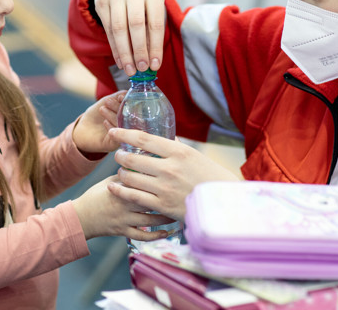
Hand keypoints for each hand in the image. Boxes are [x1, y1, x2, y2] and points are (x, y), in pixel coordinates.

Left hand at [72, 91, 125, 153]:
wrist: (82, 129)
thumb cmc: (96, 115)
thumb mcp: (107, 102)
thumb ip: (118, 96)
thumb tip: (128, 92)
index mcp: (129, 116)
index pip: (134, 110)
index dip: (128, 103)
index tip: (120, 97)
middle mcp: (127, 127)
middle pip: (129, 118)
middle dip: (119, 108)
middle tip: (108, 101)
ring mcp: (122, 136)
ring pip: (122, 127)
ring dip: (112, 116)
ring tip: (102, 109)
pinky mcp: (114, 144)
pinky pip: (117, 138)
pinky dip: (111, 128)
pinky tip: (104, 122)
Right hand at [73, 175, 175, 240]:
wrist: (81, 217)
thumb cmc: (97, 196)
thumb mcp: (111, 180)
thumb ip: (128, 175)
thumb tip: (146, 162)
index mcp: (122, 187)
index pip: (144, 181)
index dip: (161, 179)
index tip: (176, 176)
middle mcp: (124, 203)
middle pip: (151, 200)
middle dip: (168, 199)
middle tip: (183, 196)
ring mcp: (124, 219)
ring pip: (151, 219)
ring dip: (166, 217)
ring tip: (179, 213)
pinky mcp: (123, 232)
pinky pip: (142, 235)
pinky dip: (156, 235)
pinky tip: (167, 232)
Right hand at [94, 0, 165, 75]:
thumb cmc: (143, 1)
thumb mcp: (153, 10)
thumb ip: (152, 32)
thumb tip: (151, 61)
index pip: (155, 24)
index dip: (155, 47)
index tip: (155, 65)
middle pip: (135, 25)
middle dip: (139, 51)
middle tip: (141, 69)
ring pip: (119, 29)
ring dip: (124, 53)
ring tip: (129, 69)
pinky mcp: (101, 1)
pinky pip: (108, 29)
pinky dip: (115, 48)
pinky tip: (120, 61)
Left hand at [106, 128, 239, 221]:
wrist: (223, 204)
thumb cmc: (211, 178)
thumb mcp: (195, 157)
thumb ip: (176, 148)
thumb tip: (163, 138)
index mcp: (179, 152)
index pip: (144, 139)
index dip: (124, 134)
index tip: (114, 131)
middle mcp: (169, 168)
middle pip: (133, 159)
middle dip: (120, 156)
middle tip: (117, 155)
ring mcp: (164, 188)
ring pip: (130, 178)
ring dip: (121, 173)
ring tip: (121, 172)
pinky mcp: (161, 206)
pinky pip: (133, 197)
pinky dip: (121, 191)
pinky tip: (114, 187)